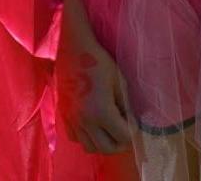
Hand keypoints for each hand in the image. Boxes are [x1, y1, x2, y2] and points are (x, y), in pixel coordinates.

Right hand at [56, 40, 132, 156]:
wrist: (73, 51)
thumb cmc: (100, 63)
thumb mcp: (120, 82)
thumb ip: (126, 105)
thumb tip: (132, 121)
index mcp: (102, 112)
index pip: (123, 137)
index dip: (133, 134)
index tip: (136, 126)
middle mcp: (85, 121)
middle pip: (106, 148)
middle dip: (120, 144)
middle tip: (126, 133)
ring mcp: (72, 120)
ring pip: (89, 147)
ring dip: (103, 143)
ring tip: (110, 131)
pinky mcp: (64, 117)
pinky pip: (76, 139)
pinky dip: (86, 138)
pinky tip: (94, 125)